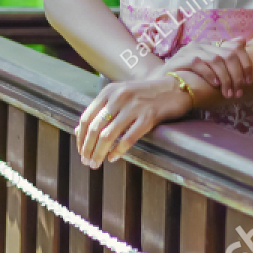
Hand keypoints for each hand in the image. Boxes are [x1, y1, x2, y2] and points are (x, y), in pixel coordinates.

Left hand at [75, 75, 193, 168]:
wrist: (173, 88)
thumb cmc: (142, 95)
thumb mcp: (119, 96)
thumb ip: (101, 110)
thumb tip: (80, 132)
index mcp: (108, 91)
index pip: (87, 118)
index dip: (81, 137)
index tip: (80, 150)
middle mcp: (119, 97)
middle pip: (95, 128)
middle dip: (88, 148)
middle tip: (86, 161)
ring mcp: (134, 107)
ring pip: (108, 136)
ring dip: (99, 153)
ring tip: (96, 163)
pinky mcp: (149, 117)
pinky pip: (128, 139)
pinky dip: (117, 151)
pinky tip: (113, 158)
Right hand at [162, 39, 251, 99]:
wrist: (161, 82)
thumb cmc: (187, 76)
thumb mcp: (208, 67)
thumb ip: (224, 54)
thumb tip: (242, 40)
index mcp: (210, 45)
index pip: (234, 48)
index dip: (245, 64)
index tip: (249, 81)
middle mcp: (201, 45)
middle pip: (228, 55)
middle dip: (237, 75)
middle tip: (239, 92)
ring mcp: (190, 50)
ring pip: (216, 60)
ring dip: (225, 78)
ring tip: (227, 93)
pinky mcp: (181, 59)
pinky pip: (199, 64)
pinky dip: (209, 74)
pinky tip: (214, 85)